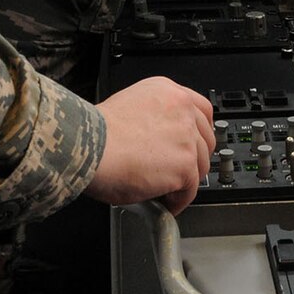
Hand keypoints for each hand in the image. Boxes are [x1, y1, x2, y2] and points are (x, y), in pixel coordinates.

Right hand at [86, 77, 214, 213]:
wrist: (88, 147)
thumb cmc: (96, 133)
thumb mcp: (128, 106)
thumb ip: (151, 118)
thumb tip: (157, 140)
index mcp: (167, 91)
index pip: (200, 109)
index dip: (198, 131)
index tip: (193, 144)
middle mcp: (181, 109)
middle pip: (205, 138)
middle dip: (194, 157)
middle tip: (178, 171)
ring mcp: (187, 136)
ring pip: (200, 164)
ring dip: (185, 180)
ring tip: (166, 191)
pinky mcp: (185, 164)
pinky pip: (191, 189)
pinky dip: (179, 200)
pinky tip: (165, 203)